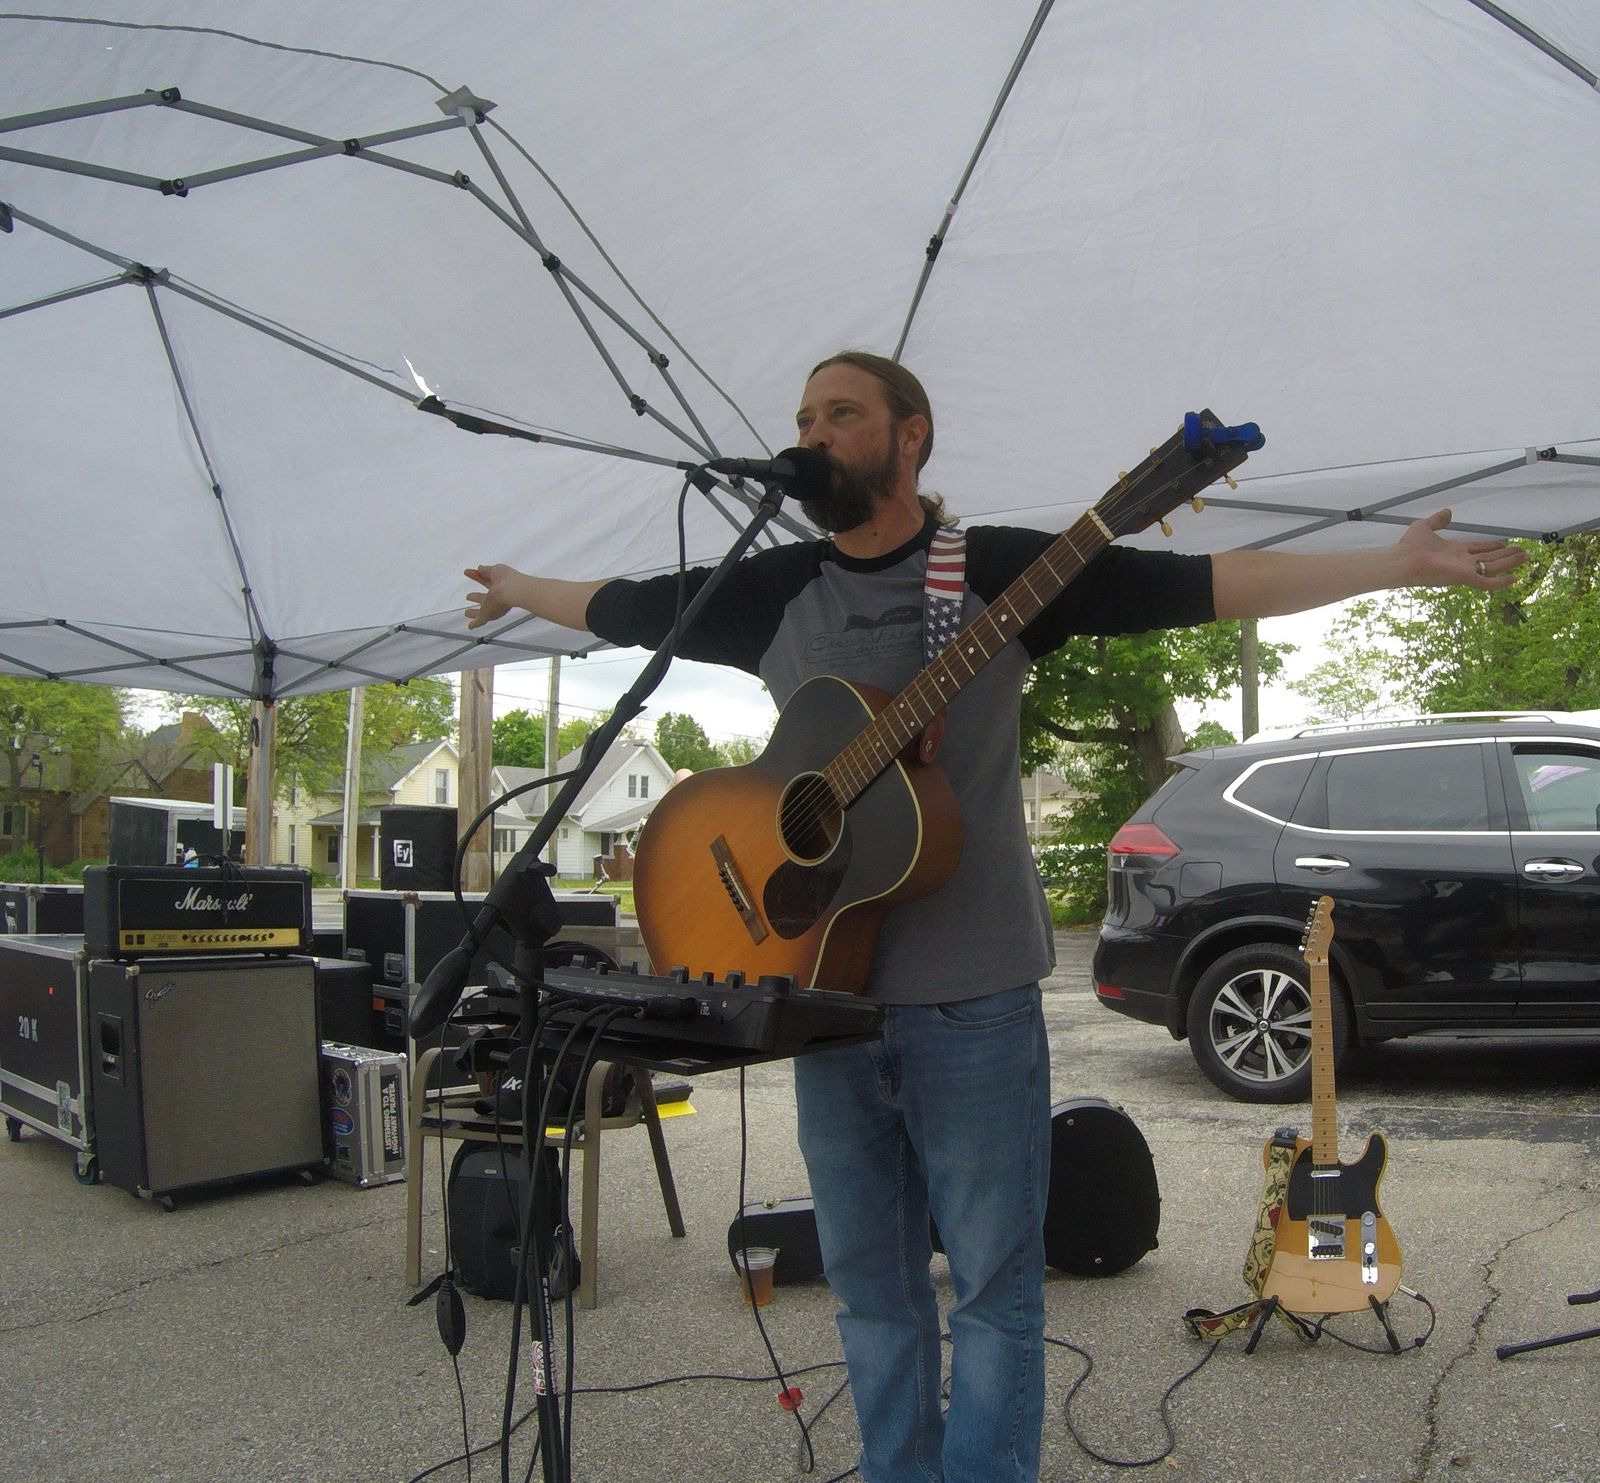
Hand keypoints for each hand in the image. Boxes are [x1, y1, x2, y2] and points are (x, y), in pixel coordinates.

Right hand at [464, 563, 519, 628]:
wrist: (512, 591)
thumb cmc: (507, 579)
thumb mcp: (494, 570)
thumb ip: (486, 570)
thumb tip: (480, 568)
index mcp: (498, 584)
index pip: (486, 580)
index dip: (477, 576)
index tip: (468, 572)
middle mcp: (496, 597)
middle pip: (484, 598)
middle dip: (476, 597)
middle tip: (469, 596)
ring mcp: (492, 607)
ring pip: (482, 611)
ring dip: (474, 612)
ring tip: (467, 613)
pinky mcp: (488, 615)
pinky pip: (481, 621)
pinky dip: (475, 623)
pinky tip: (471, 626)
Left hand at [1399, 509, 1524, 589]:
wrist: (1402, 560)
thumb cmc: (1409, 546)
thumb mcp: (1424, 527)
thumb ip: (1437, 520)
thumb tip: (1448, 512)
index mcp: (1454, 551)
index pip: (1479, 549)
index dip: (1493, 546)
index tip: (1505, 543)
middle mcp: (1462, 561)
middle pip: (1490, 558)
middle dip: (1507, 555)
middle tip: (1523, 552)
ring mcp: (1464, 570)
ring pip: (1493, 567)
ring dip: (1509, 562)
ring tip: (1525, 557)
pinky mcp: (1464, 577)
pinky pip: (1486, 582)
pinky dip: (1500, 582)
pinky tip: (1515, 578)